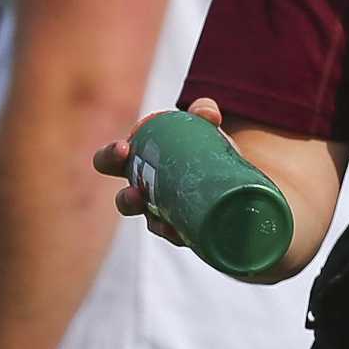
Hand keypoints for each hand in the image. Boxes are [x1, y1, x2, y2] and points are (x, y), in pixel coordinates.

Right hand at [91, 98, 227, 247]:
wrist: (238, 175)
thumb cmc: (204, 146)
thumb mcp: (205, 126)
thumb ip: (204, 112)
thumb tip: (205, 113)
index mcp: (140, 163)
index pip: (110, 162)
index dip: (109, 157)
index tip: (123, 149)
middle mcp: (147, 193)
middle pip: (125, 202)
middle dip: (126, 200)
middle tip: (137, 194)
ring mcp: (166, 214)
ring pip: (152, 223)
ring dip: (154, 223)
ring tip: (163, 223)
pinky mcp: (189, 229)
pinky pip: (180, 236)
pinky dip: (181, 235)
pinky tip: (184, 232)